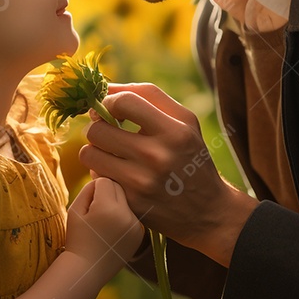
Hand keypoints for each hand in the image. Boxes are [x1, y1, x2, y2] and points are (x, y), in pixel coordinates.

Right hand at [65, 177, 144, 274]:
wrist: (87, 269)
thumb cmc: (77, 238)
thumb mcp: (75, 209)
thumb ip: (89, 188)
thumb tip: (104, 172)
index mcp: (108, 207)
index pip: (105, 180)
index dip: (94, 188)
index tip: (88, 202)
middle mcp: (127, 215)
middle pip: (119, 187)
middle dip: (107, 192)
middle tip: (95, 210)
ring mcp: (136, 225)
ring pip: (127, 199)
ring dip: (117, 203)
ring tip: (104, 221)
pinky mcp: (141, 233)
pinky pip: (133, 213)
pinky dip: (124, 216)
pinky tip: (113, 229)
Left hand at [79, 83, 257, 266]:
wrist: (209, 212)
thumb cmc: (191, 157)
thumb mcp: (185, 122)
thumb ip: (149, 97)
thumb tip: (106, 86)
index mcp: (175, 131)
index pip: (124, 102)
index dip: (108, 101)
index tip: (109, 107)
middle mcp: (157, 156)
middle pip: (98, 129)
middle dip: (97, 126)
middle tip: (107, 130)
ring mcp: (141, 182)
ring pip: (89, 153)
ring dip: (95, 150)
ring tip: (109, 151)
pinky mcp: (129, 202)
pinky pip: (95, 177)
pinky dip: (101, 172)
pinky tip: (117, 172)